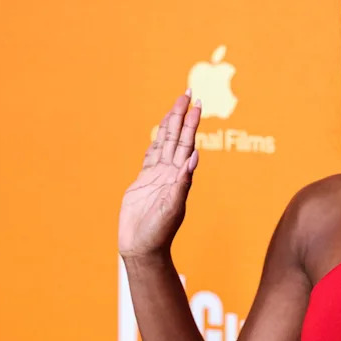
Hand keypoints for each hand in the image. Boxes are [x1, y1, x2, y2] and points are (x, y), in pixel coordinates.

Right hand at [119, 90, 201, 258]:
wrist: (143, 247)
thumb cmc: (159, 232)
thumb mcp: (173, 207)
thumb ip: (182, 183)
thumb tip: (194, 157)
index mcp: (179, 176)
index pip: (186, 142)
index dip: (191, 123)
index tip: (197, 104)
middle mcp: (170, 173)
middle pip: (176, 137)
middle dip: (181, 115)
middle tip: (187, 93)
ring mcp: (156, 176)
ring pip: (163, 143)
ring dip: (169, 125)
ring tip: (176, 107)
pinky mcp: (143, 183)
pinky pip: (150, 157)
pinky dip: (155, 144)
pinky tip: (158, 135)